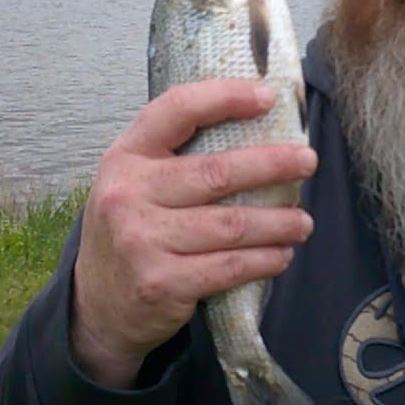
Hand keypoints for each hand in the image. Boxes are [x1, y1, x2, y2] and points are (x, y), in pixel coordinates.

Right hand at [70, 79, 316, 388]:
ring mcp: (142, 241)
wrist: (96, 307)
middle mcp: (128, 194)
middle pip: (217, 172)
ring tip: (303, 222)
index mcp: (125, 157)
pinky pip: (230, 267)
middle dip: (273, 165)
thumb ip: (174, 158)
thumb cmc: (131, 232)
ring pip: (232, 225)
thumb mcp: (134, 184)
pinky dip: (265, 260)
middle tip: (308, 162)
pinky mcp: (162, 283)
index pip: (177, 110)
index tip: (267, 97)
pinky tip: (281, 255)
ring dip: (279, 223)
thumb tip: (258, 132)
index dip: (225, 97)